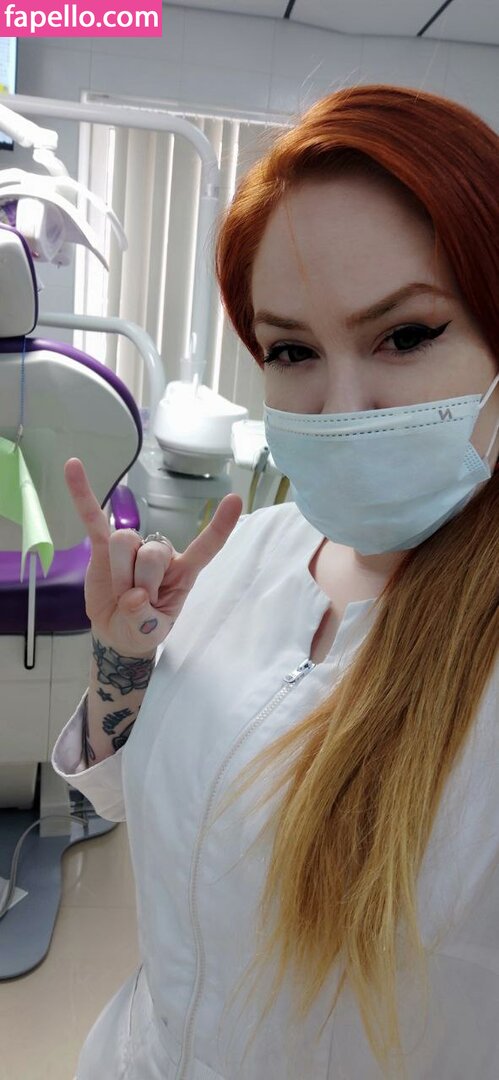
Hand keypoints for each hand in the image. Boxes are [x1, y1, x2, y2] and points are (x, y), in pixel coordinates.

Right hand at [63, 458, 242, 656]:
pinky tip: (73, 467)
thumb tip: (133, 597)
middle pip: (152, 552)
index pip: (205, 546)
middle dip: (140, 583)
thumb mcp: (150, 632)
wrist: (116, 631)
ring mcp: (132, 547)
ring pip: (125, 542)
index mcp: (183, 571)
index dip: (219, 526)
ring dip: (118, 573)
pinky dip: (82, 495)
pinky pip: (93, 518)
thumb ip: (144, 618)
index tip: (235, 499)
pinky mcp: (102, 546)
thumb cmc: (142, 628)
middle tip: (134, 605)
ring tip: (118, 591)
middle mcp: (161, 553)